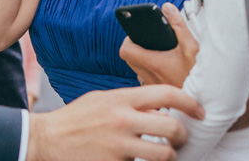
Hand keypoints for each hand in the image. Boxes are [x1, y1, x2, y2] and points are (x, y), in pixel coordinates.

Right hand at [26, 85, 203, 160]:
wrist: (48, 139)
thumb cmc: (76, 118)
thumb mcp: (103, 99)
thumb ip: (130, 101)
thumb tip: (158, 106)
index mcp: (121, 99)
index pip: (167, 93)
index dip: (189, 102)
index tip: (199, 111)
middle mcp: (123, 120)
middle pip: (171, 126)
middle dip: (182, 136)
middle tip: (180, 139)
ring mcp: (119, 145)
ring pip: (163, 154)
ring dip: (169, 157)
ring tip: (164, 155)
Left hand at [119, 3, 198, 87]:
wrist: (205, 100)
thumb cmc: (198, 74)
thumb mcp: (191, 46)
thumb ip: (178, 26)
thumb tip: (167, 8)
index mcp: (153, 63)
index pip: (126, 50)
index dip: (129, 39)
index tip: (139, 33)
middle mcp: (149, 76)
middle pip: (128, 59)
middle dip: (135, 46)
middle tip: (148, 40)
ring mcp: (152, 84)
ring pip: (137, 69)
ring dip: (142, 59)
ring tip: (156, 51)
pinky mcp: (158, 90)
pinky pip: (146, 77)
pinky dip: (150, 69)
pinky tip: (163, 64)